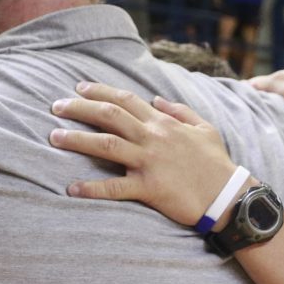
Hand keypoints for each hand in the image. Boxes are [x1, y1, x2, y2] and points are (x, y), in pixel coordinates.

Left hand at [49, 81, 236, 226]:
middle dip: (79, 109)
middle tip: (55, 106)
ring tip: (53, 137)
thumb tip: (158, 99)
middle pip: (109, 116)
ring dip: (77, 139)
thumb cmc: (217, 163)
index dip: (99, 92)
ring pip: (106, 145)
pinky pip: (115, 188)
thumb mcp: (204, 128)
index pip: (125, 99)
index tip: (78, 88)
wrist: (229, 196)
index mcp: (163, 123)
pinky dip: (92, 188)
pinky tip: (71, 188)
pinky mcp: (149, 188)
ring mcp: (149, 162)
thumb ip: (180, 111)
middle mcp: (152, 138)